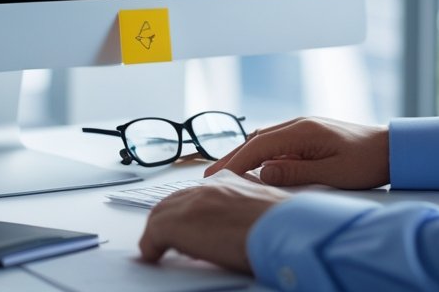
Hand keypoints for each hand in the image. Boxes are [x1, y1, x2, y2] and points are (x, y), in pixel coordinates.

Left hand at [138, 177, 287, 273]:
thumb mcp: (269, 210)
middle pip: (175, 200)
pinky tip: (153, 256)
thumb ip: (251, 209)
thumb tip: (248, 223)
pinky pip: (153, 234)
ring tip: (159, 249)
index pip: (198, 193)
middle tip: (168, 239)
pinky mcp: (178, 223)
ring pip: (161, 214)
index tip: (190, 225)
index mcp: (231, 183)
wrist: (287, 232)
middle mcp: (209, 188)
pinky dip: (151, 246)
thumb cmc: (287, 227)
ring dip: (159, 232)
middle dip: (170, 220)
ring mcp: (192, 203)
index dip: (190, 211)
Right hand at [205, 116, 389, 188]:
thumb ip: (297, 172)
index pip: (259, 146)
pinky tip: (253, 165)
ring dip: (243, 155)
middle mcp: (298, 125)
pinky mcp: (307, 135)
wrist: (391, 148)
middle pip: (255, 140)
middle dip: (232, 158)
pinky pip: (275, 143)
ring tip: (225, 173)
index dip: (236, 161)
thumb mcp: (333, 173)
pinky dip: (258, 153)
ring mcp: (302, 128)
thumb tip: (264, 171)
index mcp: (302, 131)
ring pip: (263, 140)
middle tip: (209, 176)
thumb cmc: (366, 161)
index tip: (217, 176)